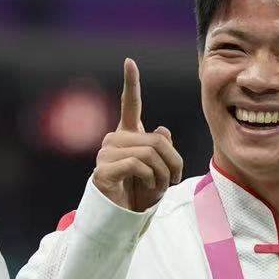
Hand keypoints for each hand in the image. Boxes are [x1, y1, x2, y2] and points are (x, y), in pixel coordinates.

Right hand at [91, 58, 181, 212]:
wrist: (123, 217)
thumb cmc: (140, 193)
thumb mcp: (159, 170)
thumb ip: (161, 149)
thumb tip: (162, 130)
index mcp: (127, 135)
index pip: (129, 105)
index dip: (130, 83)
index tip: (129, 62)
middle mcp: (114, 139)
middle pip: (157, 140)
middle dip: (173, 162)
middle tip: (173, 180)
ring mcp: (107, 154)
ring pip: (150, 153)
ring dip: (163, 174)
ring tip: (160, 187)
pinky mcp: (104, 169)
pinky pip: (138, 165)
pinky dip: (151, 178)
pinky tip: (147, 187)